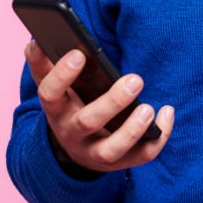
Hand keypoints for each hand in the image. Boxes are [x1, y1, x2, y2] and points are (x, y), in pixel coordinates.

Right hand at [24, 39, 173, 172]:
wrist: (74, 149)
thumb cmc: (69, 103)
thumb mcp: (54, 87)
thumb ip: (43, 64)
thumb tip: (35, 40)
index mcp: (55, 109)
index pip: (50, 93)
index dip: (61, 75)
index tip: (78, 54)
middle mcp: (72, 133)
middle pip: (87, 121)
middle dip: (112, 102)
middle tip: (136, 79)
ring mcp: (94, 152)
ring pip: (111, 149)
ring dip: (131, 130)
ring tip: (148, 108)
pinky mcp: (119, 162)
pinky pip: (140, 156)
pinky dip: (157, 138)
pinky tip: (166, 112)